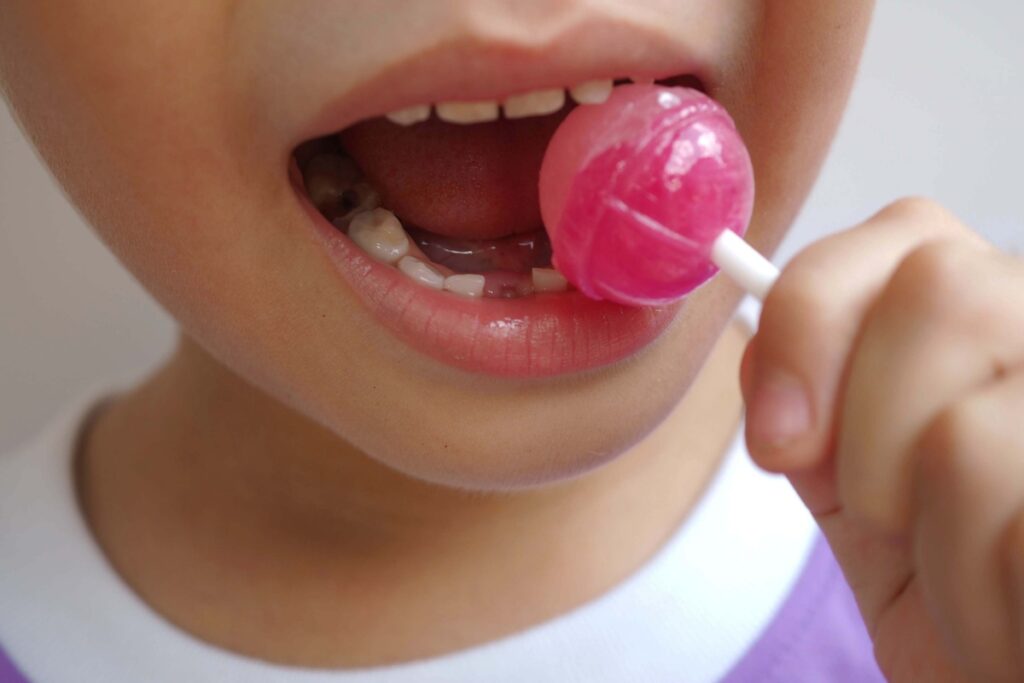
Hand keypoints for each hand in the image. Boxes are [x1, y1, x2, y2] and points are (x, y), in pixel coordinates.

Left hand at [742, 198, 1023, 681]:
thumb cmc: (958, 603)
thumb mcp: (864, 500)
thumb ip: (811, 412)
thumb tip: (758, 336)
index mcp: (1004, 330)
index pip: (909, 232)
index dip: (814, 315)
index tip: (778, 434)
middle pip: (939, 289)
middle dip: (864, 422)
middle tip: (882, 512)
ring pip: (963, 430)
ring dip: (927, 534)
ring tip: (965, 573)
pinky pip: (1004, 508)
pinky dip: (973, 590)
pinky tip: (1004, 611)